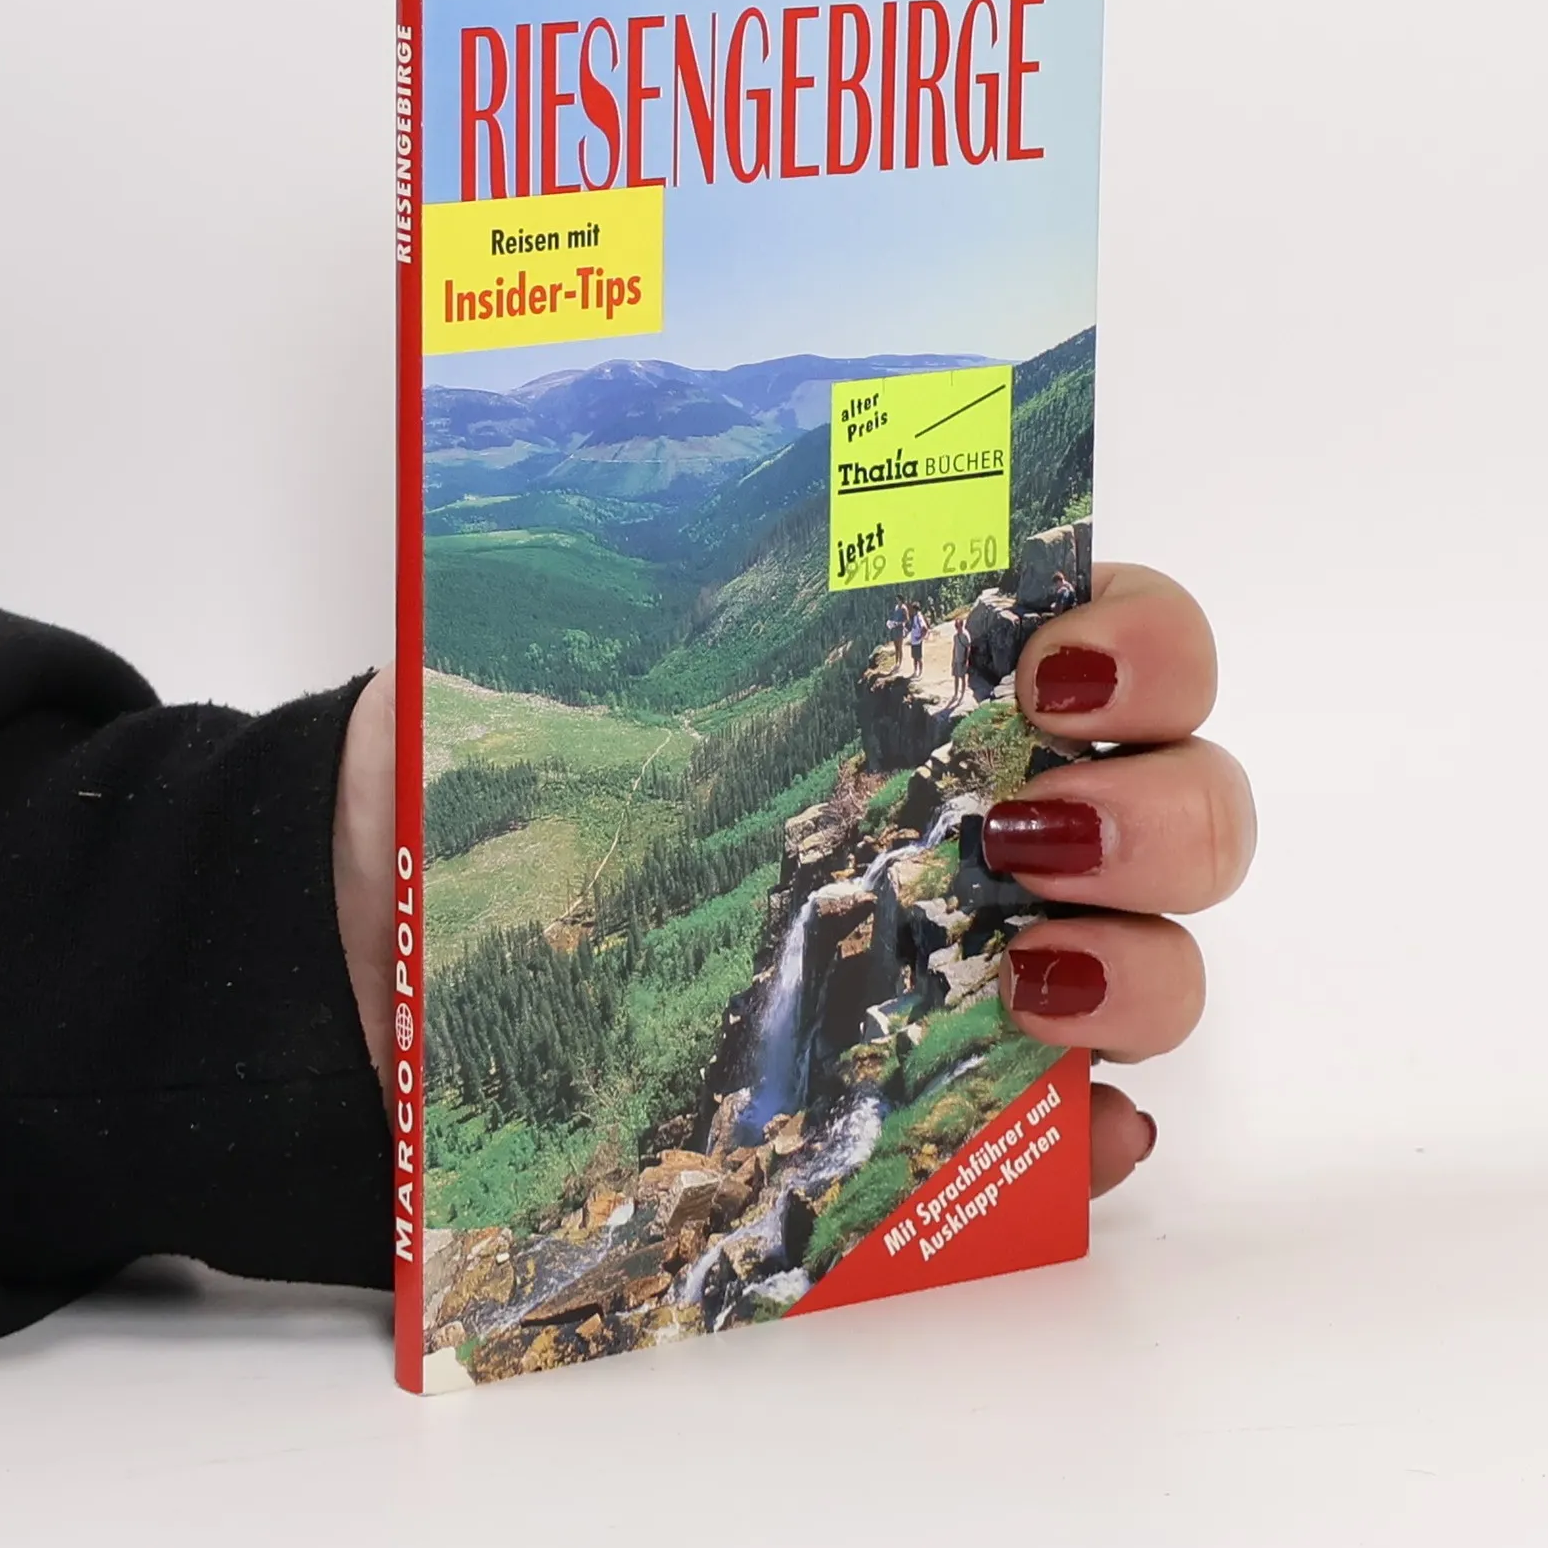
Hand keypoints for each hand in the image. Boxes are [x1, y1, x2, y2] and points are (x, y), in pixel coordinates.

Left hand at [330, 562, 1256, 1188]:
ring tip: (1022, 981)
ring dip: (1142, 970)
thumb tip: (609, 405)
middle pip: (1188, 804)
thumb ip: (610, 557)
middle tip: (1035, 827)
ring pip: (1165, 965)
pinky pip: (1073, 1138)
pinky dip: (1091, 1141)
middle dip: (1160, 811)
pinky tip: (1059, 1131)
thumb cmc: (478, 784)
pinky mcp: (930, 1109)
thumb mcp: (541, 642)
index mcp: (925, 686)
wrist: (360, 952)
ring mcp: (976, 968)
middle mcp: (989, 818)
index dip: (1143, 642)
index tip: (1056, 665)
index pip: (1122, 636)